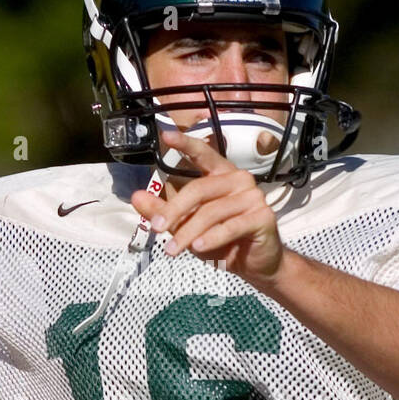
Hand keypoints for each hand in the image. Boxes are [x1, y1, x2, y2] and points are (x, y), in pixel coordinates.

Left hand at [130, 130, 285, 287]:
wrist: (254, 263)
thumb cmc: (222, 240)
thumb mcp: (186, 225)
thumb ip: (163, 210)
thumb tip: (136, 196)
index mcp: (221, 174)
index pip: (202, 153)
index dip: (186, 143)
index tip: (166, 136)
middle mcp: (238, 179)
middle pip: (199, 189)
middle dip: (174, 210)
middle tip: (155, 228)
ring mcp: (253, 196)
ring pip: (212, 212)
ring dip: (188, 232)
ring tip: (173, 250)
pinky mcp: (262, 217)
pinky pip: (231, 227)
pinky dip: (212, 238)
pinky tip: (199, 248)